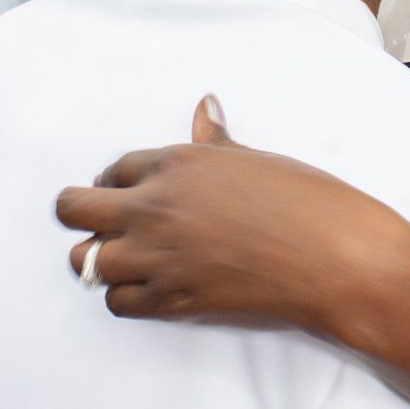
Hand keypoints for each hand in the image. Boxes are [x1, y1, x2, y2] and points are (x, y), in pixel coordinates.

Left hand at [57, 96, 409, 341]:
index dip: (117, 181)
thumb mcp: (255, 159)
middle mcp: (155, 207)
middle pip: (75, 209)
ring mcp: (158, 256)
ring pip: (86, 260)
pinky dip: (126, 296)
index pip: (114, 168)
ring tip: (127, 258)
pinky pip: (117, 302)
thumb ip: (215, 141)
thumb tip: (206, 106)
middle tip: (104, 223)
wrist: (334, 257)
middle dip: (82, 214)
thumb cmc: (305, 200)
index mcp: (176, 163)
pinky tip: (150, 287)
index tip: (127, 191)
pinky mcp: (171, 300)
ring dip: (101, 258)